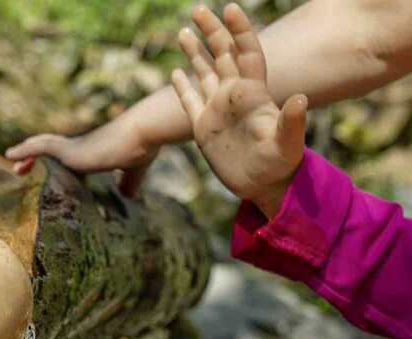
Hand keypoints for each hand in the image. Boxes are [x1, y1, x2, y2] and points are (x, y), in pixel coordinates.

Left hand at [5, 128, 160, 197]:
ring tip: (11, 161)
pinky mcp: (69, 150)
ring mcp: (73, 147)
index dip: (53, 159)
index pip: (66, 154)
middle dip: (34, 156)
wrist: (143, 134)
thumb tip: (129, 195)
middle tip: (20, 169)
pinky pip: (40, 147)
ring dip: (26, 153)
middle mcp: (79, 146)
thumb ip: (130, 181)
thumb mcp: (134, 169)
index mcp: (91, 150)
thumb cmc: (142, 146)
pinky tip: (11, 156)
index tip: (45, 169)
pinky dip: (25, 151)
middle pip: (50, 148)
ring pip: (42, 145)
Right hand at [171, 4, 307, 216]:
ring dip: (196, 52)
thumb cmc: (280, 165)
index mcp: (253, 93)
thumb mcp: (287, 144)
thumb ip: (291, 122)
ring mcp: (218, 111)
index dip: (240, 30)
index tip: (230, 8)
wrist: (263, 185)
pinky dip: (182, 87)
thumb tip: (300, 99)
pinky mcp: (203, 129)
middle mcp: (235, 96)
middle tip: (198, 8)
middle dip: (212, 31)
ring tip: (183, 30)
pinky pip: (190, 102)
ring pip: (205, 73)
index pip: (247, 53)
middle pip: (223, 55)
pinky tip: (174, 73)